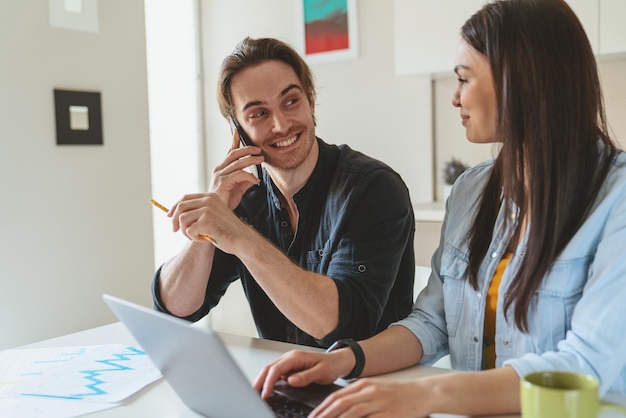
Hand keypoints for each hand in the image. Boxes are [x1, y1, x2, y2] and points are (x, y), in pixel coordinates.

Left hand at [168, 192, 246, 252]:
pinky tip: (204, 238)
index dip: (173, 208)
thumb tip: (174, 214)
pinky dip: (194, 238)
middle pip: (180, 207)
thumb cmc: (226, 230)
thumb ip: (198, 211)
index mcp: (210, 197)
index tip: (169, 216)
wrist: (241, 240)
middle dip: (175, 220)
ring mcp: (207, 210)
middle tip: (175, 230)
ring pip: (182, 219)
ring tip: (197, 236)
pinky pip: (189, 230)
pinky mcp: (206, 221)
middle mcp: (208, 200)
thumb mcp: (212, 215)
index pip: (184, 198)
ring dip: (186, 231)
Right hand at [209, 129, 263, 209]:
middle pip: (234, 153)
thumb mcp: (238, 188)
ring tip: (261, 160)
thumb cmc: (225, 201)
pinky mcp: (223, 182)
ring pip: (238, 163)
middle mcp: (219, 169)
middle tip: (258, 150)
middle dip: (247, 149)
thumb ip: (245, 180)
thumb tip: (255, 176)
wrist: (216, 213)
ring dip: (251, 160)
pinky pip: (239, 174)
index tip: (238, 132)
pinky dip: (249, 176)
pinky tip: (256, 181)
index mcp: (222, 169)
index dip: (234, 141)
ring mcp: (220, 175)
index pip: (229, 152)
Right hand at [253, 349, 353, 399]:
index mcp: (296, 357)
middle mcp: (290, 358)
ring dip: (262, 381)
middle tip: (252, 394)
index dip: (268, 382)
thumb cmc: (331, 365)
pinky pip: (276, 374)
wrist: (338, 361)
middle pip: (269, 368)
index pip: (276, 369)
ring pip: (270, 371)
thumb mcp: (321, 372)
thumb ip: (306, 376)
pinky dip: (268, 381)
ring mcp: (289, 363)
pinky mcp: (290, 368)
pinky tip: (266, 389)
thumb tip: (291, 380)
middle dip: (259, 381)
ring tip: (255, 393)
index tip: (265, 394)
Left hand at [311, 378, 430, 417]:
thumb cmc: (399, 393)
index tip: (313, 417)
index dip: (322, 408)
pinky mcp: (390, 415)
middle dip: (324, 416)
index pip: (337, 396)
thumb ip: (358, 397)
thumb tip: (340, 408)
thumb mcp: (376, 389)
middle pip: (341, 405)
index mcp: (364, 384)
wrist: (424, 392)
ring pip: (353, 414)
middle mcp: (370, 392)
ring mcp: (380, 403)